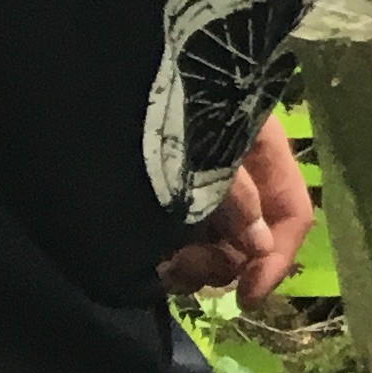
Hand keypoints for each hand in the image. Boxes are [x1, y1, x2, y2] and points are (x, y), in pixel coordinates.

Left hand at [160, 115, 316, 300]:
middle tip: (183, 267)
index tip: (246, 296)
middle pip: (251, 238)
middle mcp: (234, 173)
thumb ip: (235, 197)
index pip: (291, 211)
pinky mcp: (154, 205)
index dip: (278, 257)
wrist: (79, 76)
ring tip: (159, 262)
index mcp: (260, 150)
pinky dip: (166, 260)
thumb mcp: (205, 144)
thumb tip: (259, 248)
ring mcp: (194, 191)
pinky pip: (176, 245)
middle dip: (225, 264)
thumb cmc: (151, 102)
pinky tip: (144, 259)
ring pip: (213, 247)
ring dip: (193, 265)